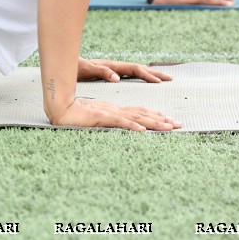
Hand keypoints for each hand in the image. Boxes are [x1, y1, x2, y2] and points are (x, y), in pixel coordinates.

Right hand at [49, 98, 181, 130]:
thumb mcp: (96, 119)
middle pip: (143, 114)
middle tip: (179, 124)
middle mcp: (115, 110)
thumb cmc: (74, 115)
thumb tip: (123, 127)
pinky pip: (119, 122)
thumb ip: (109, 121)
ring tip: (169, 127)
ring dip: (154, 122)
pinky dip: (132, 125)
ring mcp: (109, 113)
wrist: (59, 109)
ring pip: (136, 117)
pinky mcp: (100, 117)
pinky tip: (142, 130)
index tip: (171, 121)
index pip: (140, 112)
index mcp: (115, 110)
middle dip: (162, 119)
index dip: (156, 116)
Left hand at [78, 58, 172, 82]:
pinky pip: (129, 74)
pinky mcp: (110, 73)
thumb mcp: (85, 70)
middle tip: (171, 78)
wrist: (64, 61)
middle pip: (139, 68)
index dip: (147, 75)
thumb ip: (100, 72)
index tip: (159, 82)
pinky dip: (140, 76)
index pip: (134, 69)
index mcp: (111, 65)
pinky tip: (145, 81)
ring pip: (136, 71)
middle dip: (155, 73)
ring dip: (150, 74)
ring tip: (164, 79)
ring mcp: (113, 69)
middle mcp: (114, 66)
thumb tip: (117, 78)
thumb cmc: (73, 67)